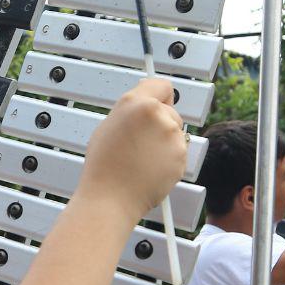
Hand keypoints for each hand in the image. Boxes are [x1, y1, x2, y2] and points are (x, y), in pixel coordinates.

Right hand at [81, 78, 185, 212]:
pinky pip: (179, 151)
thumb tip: (145, 103)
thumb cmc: (103, 166)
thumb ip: (130, 111)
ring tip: (142, 158)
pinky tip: (150, 168)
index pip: (162, 85)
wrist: (110, 199)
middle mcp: (158, 115)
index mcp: (135, 103)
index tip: (157, 103)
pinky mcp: (181, 156)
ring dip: (165, 141)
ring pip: (175, 131)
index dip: (159, 95)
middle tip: (139, 141)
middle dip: (160, 122)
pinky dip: (169, 159)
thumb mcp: (108, 126)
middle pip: (170, 110)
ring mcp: (172, 136)